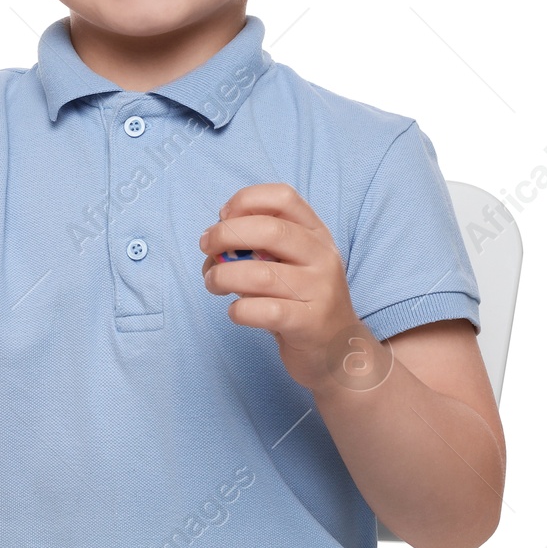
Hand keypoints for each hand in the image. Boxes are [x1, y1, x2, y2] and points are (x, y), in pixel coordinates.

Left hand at [199, 183, 365, 390]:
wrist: (340, 351)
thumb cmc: (302, 300)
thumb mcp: (294, 263)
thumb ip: (262, 245)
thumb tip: (214, 236)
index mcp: (317, 234)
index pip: (284, 197)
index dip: (246, 200)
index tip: (223, 216)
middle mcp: (323, 257)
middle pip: (270, 230)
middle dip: (225, 235)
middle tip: (206, 247)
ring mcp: (320, 291)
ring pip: (260, 273)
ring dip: (223, 276)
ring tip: (213, 283)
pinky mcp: (309, 324)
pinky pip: (264, 311)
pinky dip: (239, 310)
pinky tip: (236, 312)